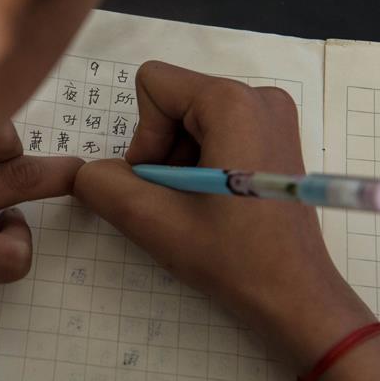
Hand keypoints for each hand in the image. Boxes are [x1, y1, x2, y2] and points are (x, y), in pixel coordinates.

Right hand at [74, 62, 379, 380]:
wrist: (294, 296)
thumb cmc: (232, 258)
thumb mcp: (152, 222)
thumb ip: (102, 185)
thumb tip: (85, 170)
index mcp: (233, 101)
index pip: (153, 84)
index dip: (145, 137)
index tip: (165, 184)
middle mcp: (259, 95)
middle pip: (173, 102)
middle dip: (163, 152)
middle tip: (182, 201)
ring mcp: (273, 114)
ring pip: (190, 119)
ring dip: (180, 162)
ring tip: (201, 206)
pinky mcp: (275, 136)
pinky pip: (215, 131)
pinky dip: (202, 164)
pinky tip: (217, 202)